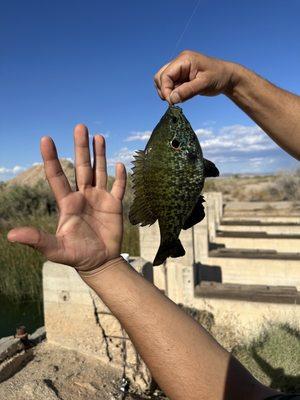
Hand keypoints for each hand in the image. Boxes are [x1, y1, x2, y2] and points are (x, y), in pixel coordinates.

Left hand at [7, 124, 126, 272]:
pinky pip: (118, 187)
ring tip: (98, 136)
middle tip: (80, 126)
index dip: (51, 158)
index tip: (45, 139)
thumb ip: (38, 240)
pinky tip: (120, 164)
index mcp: (68, 203)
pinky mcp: (114, 205)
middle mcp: (83, 196)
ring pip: (99, 171)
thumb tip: (10, 236)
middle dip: (81, 147)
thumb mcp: (55, 249)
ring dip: (100, 154)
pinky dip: (120, 177)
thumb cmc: (76, 255)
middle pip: (81, 167)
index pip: (57, 176)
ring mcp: (99, 198)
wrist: (99, 262)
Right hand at [154, 50, 237, 103]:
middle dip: (164, 90)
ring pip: (162, 81)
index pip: (165, 75)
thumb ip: (187, 91)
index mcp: (184, 60)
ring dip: (167, 92)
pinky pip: (170, 85)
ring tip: (179, 98)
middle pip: (160, 77)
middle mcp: (179, 62)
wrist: (227, 76)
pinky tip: (182, 96)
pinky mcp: (180, 76)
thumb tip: (171, 99)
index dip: (165, 90)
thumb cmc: (218, 77)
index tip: (172, 102)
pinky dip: (172, 92)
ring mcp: (179, 69)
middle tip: (174, 101)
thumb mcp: (204, 84)